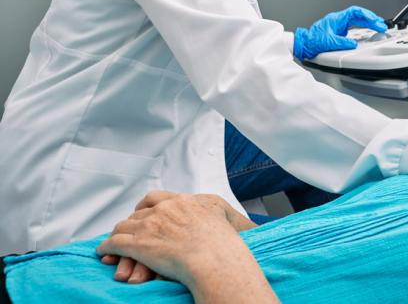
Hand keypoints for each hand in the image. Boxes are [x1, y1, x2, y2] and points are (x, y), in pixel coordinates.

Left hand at [102, 191, 256, 283]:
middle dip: (133, 221)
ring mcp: (152, 224)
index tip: (147, 212)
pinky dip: (108, 247)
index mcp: (188, 202)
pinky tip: (106, 253)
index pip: (161, 197)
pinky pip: (115, 242)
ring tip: (115, 243)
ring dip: (119, 235)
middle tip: (130, 229)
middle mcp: (168, 209)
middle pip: (141, 211)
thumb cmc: (227, 246)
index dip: (150, 206)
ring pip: (125, 225)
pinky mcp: (139, 243)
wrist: (214, 258)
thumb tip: (254, 228)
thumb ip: (235, 221)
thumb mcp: (234, 223)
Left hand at [293, 6, 387, 60]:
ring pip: (358, 20)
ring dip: (369, 23)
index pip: (355, 12)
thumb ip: (342, 42)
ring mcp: (340, 25)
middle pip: (359, 16)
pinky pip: (355, 26)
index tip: (375, 20)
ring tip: (379, 27)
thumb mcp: (328, 42)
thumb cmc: (312, 41)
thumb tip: (353, 44)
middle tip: (381, 25)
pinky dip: (364, 28)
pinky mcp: (340, 31)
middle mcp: (339, 20)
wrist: (304, 44)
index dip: (366, 15)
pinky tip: (369, 31)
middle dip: (371, 19)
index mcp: (336, 19)